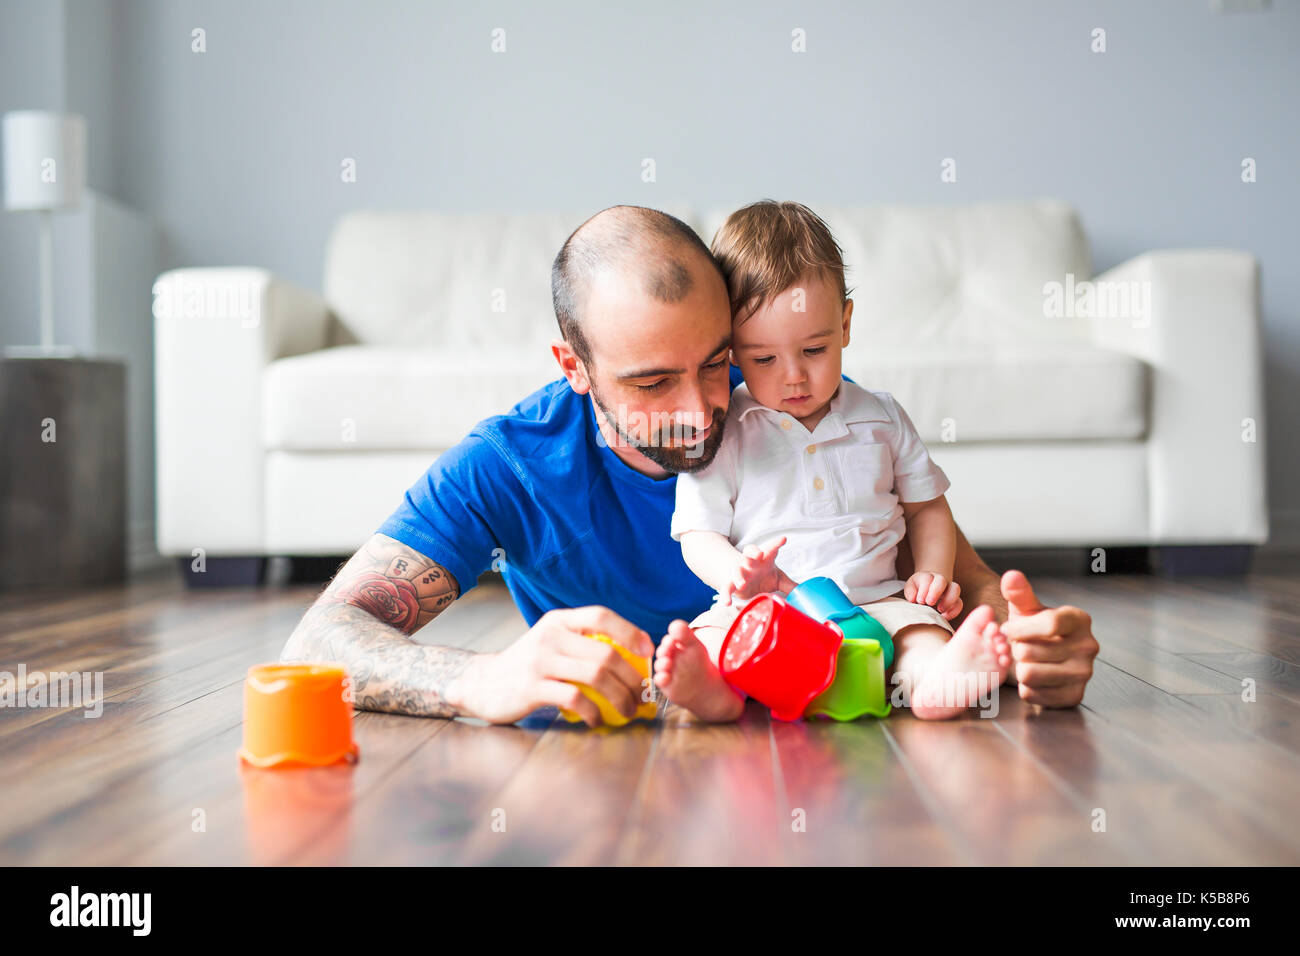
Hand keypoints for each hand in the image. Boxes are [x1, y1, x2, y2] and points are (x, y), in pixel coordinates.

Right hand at [457, 606, 654, 726]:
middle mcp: (550, 636)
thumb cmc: (528, 665)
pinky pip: (575, 699)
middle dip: (632, 677)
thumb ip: (582, 643)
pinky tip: (598, 720)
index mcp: (558, 621)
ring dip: (620, 697)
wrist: (482, 683)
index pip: (600, 616)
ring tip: (629, 710)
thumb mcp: (552, 643)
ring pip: (595, 676)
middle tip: (642, 695)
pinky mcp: (532, 688)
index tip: (648, 652)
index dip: (630, 631)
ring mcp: (540, 662)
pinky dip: (594, 712)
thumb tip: (632, 657)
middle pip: (605, 653)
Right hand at [722, 536, 797, 604]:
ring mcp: (740, 572)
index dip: (776, 543)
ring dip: (739, 576)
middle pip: (750, 552)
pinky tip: (726, 603)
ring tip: (742, 583)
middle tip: (759, 554)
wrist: (743, 579)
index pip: (771, 549)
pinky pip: (727, 588)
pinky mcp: (732, 583)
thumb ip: (790, 585)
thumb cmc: (762, 575)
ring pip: (737, 569)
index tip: (783, 539)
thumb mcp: (778, 579)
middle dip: (753, 552)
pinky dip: (726, 595)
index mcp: (765, 558)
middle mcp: (751, 562)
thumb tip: (806, 593)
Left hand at [904, 571, 961, 619]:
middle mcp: (940, 581)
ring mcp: (949, 589)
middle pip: (942, 580)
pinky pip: (959, 603)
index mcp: (927, 577)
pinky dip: (954, 611)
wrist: (928, 591)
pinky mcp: (955, 600)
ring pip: (955, 589)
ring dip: (948, 600)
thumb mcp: (911, 588)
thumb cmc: (917, 590)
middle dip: (935, 591)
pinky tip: (944, 617)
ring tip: (939, 610)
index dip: (924, 589)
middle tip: (929, 603)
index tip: (919, 600)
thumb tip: (913, 598)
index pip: (927, 578)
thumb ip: (910, 591)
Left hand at [997, 570, 1098, 707]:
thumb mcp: (1026, 609)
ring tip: (1026, 662)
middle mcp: (1089, 646)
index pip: (1048, 624)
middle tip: (1020, 648)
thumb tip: (1011, 576)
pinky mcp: (1075, 696)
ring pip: (1029, 674)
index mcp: (1079, 620)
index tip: (1008, 630)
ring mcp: (1085, 673)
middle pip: (1030, 651)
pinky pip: (1033, 695)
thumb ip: (1019, 592)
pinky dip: (1025, 688)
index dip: (1019, 629)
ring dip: (1019, 669)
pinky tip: (1032, 679)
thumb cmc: (1035, 629)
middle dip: (1016, 650)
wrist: (1046, 658)